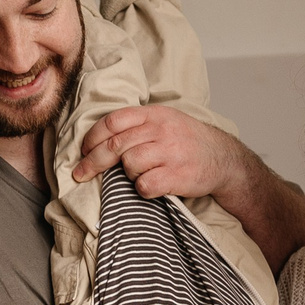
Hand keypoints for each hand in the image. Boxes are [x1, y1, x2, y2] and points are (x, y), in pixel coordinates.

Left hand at [74, 104, 237, 198]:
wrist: (223, 159)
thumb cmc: (188, 141)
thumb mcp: (165, 121)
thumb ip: (136, 125)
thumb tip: (98, 139)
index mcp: (154, 115)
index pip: (113, 121)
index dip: (92, 137)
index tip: (84, 151)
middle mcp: (161, 131)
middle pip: (115, 146)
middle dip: (92, 162)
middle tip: (81, 173)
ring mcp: (170, 153)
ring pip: (129, 165)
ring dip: (127, 175)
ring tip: (140, 175)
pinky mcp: (177, 176)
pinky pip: (145, 185)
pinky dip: (143, 189)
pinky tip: (152, 186)